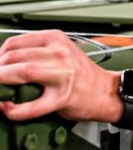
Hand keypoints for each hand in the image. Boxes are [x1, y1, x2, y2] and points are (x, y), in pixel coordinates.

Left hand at [0, 30, 121, 122]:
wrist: (105, 91)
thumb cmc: (81, 74)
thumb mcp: (61, 50)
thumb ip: (36, 51)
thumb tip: (3, 61)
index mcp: (56, 39)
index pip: (14, 43)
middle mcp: (60, 54)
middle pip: (14, 57)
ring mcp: (62, 75)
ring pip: (22, 72)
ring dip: (1, 83)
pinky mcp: (63, 98)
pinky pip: (32, 106)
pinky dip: (14, 110)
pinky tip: (8, 108)